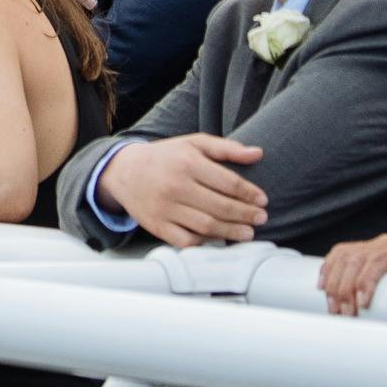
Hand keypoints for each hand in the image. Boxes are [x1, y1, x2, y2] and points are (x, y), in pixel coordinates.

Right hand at [91, 133, 266, 247]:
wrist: (124, 171)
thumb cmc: (165, 157)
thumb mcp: (193, 143)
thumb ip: (226, 148)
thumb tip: (258, 154)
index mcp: (188, 163)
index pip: (228, 182)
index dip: (249, 193)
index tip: (262, 200)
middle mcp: (176, 186)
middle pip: (220, 206)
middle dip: (245, 214)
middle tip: (261, 218)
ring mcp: (166, 208)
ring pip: (206, 226)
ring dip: (231, 232)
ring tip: (247, 233)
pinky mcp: (158, 226)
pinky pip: (186, 240)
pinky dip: (205, 242)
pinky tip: (218, 238)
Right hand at [320, 231, 386, 315]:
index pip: (377, 260)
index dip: (365, 281)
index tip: (362, 304)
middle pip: (356, 260)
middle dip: (345, 289)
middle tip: (345, 314)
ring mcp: (378, 244)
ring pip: (344, 258)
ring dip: (334, 284)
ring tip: (334, 309)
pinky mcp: (367, 250)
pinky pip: (340, 253)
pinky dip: (328, 268)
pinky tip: (323, 286)